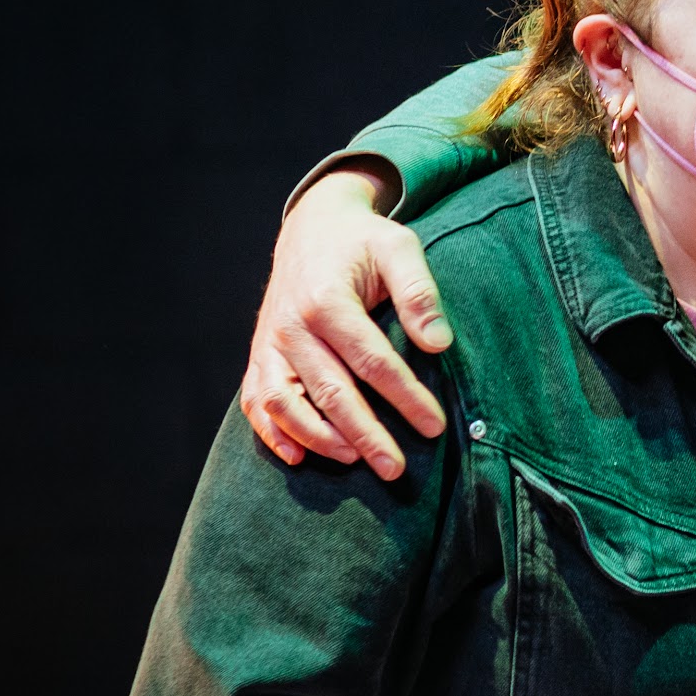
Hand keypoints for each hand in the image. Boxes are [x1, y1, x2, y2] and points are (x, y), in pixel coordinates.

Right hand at [241, 166, 451, 478]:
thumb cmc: (363, 241)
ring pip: (285, 403)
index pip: (372, 361)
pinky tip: (297, 458)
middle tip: (396, 469)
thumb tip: (439, 343)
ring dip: (318, 438)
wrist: (312, 227)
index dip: (405, 397)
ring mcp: (269, 343)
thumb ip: (419, 292)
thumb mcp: (399, 248)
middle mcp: (291, 326)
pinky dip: (271, 433)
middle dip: (365, 434)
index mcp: (326, 300)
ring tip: (356, 460)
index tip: (436, 426)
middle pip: (330, 391)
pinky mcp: (258, 355)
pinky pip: (256, 400)